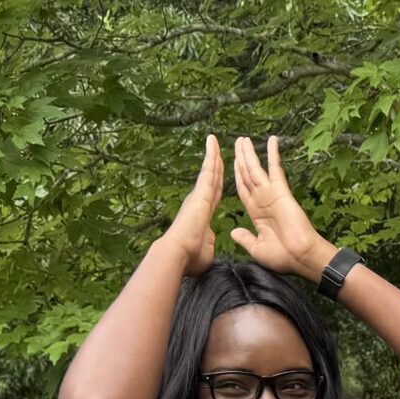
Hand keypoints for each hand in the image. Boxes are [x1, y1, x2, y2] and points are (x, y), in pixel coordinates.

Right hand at [162, 136, 222, 276]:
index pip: (213, 195)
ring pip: (209, 171)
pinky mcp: (200, 193)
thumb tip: (210, 240)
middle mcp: (198, 201)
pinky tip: (213, 143)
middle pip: (211, 179)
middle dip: (215, 165)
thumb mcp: (205, 247)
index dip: (216, 184)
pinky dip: (211, 156)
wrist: (178, 253)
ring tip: (214, 139)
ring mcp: (199, 196)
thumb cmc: (190, 257)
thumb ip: (209, 240)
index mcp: (202, 214)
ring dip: (213, 155)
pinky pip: (208, 171)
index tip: (220, 174)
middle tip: (217, 149)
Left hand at [229, 135, 337, 281]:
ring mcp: (271, 194)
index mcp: (256, 212)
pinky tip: (271, 141)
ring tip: (243, 139)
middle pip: (247, 174)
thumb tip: (233, 232)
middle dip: (241, 158)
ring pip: (255, 169)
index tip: (230, 162)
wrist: (301, 257)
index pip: (243, 188)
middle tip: (238, 142)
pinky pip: (275, 169)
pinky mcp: (281, 191)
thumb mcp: (257, 248)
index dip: (236, 175)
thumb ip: (245, 238)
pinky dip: (273, 154)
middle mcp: (263, 200)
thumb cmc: (283, 257)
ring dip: (249, 153)